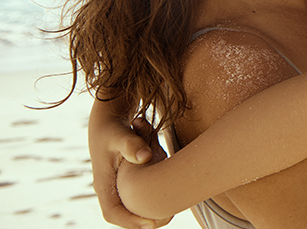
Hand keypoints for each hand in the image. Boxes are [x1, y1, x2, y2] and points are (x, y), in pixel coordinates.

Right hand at [88, 106, 170, 227]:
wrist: (109, 121)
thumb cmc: (114, 128)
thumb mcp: (120, 134)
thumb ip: (131, 144)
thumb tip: (145, 157)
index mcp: (103, 184)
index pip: (112, 213)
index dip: (130, 221)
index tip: (151, 223)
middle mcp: (109, 189)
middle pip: (123, 215)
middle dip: (143, 222)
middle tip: (167, 219)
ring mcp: (118, 186)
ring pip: (131, 208)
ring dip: (149, 212)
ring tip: (170, 211)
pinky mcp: (127, 181)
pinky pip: (138, 197)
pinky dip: (151, 200)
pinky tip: (168, 197)